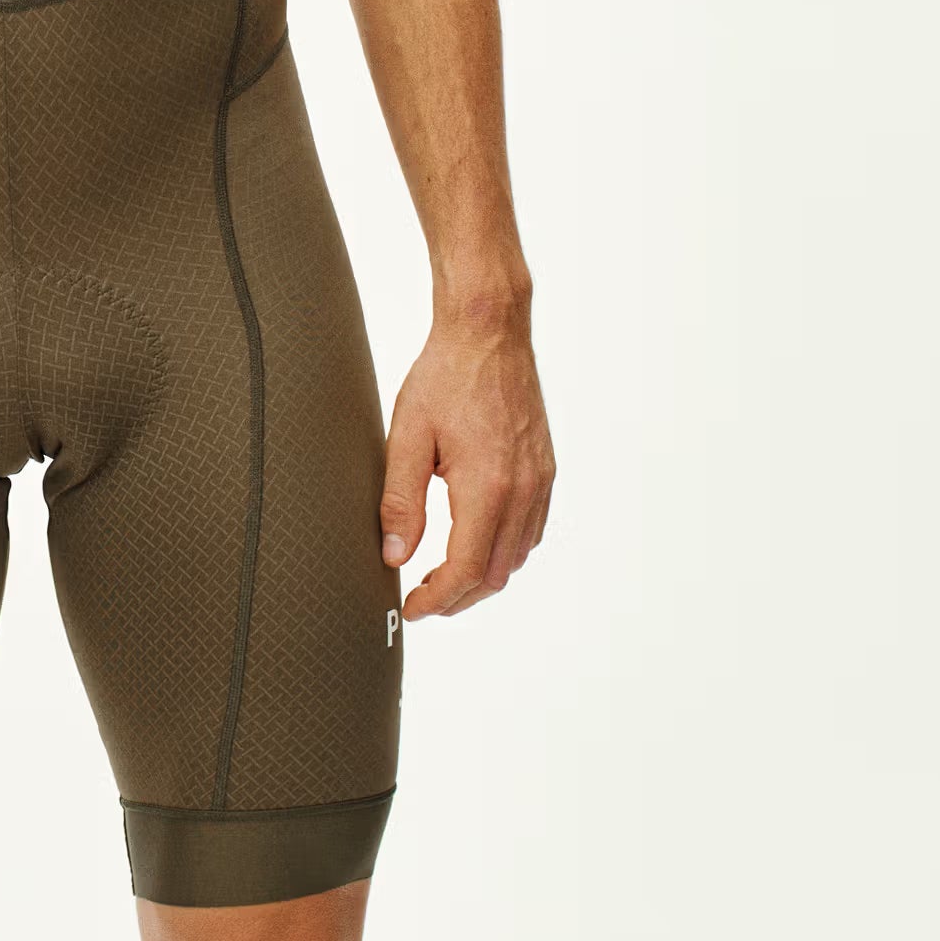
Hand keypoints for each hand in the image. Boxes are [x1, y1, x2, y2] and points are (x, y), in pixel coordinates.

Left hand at [380, 309, 554, 620]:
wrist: (489, 332)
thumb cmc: (444, 376)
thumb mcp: (408, 436)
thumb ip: (401, 501)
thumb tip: (394, 556)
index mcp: (488, 487)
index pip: (466, 570)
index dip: (437, 599)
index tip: (411, 608)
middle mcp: (523, 491)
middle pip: (496, 574)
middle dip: (458, 597)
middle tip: (421, 599)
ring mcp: (540, 481)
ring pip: (517, 557)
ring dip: (482, 577)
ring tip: (443, 577)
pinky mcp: (545, 470)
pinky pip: (531, 531)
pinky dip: (505, 551)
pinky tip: (476, 542)